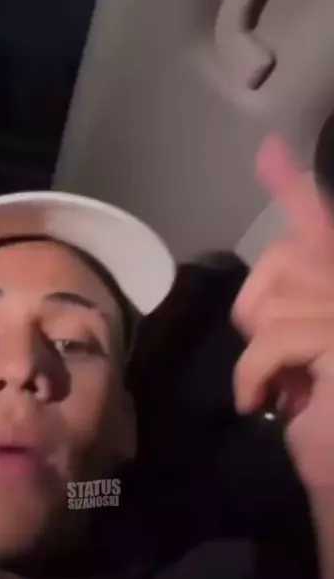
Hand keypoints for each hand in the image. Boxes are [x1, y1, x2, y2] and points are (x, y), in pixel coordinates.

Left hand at [232, 135, 333, 496]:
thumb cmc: (328, 427)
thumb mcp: (301, 359)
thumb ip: (289, 313)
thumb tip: (260, 293)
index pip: (320, 226)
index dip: (293, 189)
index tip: (269, 151)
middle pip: (285, 258)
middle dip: (260, 304)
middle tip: (272, 356)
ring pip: (274, 302)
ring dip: (260, 353)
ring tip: (283, 387)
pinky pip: (271, 337)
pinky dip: (253, 374)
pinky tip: (264, 403)